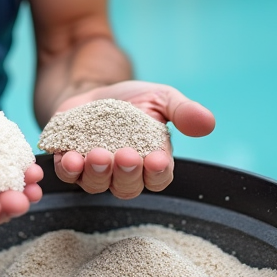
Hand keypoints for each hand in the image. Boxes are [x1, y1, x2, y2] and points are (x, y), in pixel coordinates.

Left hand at [50, 81, 213, 199]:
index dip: (157, 173)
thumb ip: (183, 111)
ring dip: (97, 173)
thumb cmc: (132, 100)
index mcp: (151, 161)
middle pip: (128, 187)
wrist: (93, 89)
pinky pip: (68, 175)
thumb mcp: (160, 97)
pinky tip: (70, 157)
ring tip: (97, 155)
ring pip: (97, 184)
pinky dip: (69, 169)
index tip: (156, 159)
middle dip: (127, 173)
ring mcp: (95, 171)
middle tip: (126, 156)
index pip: (159, 178)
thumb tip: (209, 122)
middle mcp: (124, 173)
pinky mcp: (69, 162)